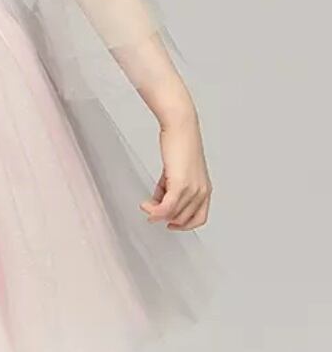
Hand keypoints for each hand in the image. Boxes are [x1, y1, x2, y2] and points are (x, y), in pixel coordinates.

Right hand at [140, 114, 211, 230]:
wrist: (181, 127)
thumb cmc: (180, 143)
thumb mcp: (178, 171)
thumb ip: (171, 188)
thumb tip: (159, 202)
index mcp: (205, 189)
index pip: (198, 218)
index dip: (183, 225)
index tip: (169, 222)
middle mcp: (202, 192)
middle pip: (182, 219)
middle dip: (165, 216)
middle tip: (151, 208)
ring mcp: (192, 190)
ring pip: (173, 215)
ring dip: (156, 213)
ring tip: (147, 204)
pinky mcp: (180, 185)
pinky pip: (166, 208)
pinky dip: (155, 211)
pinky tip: (146, 206)